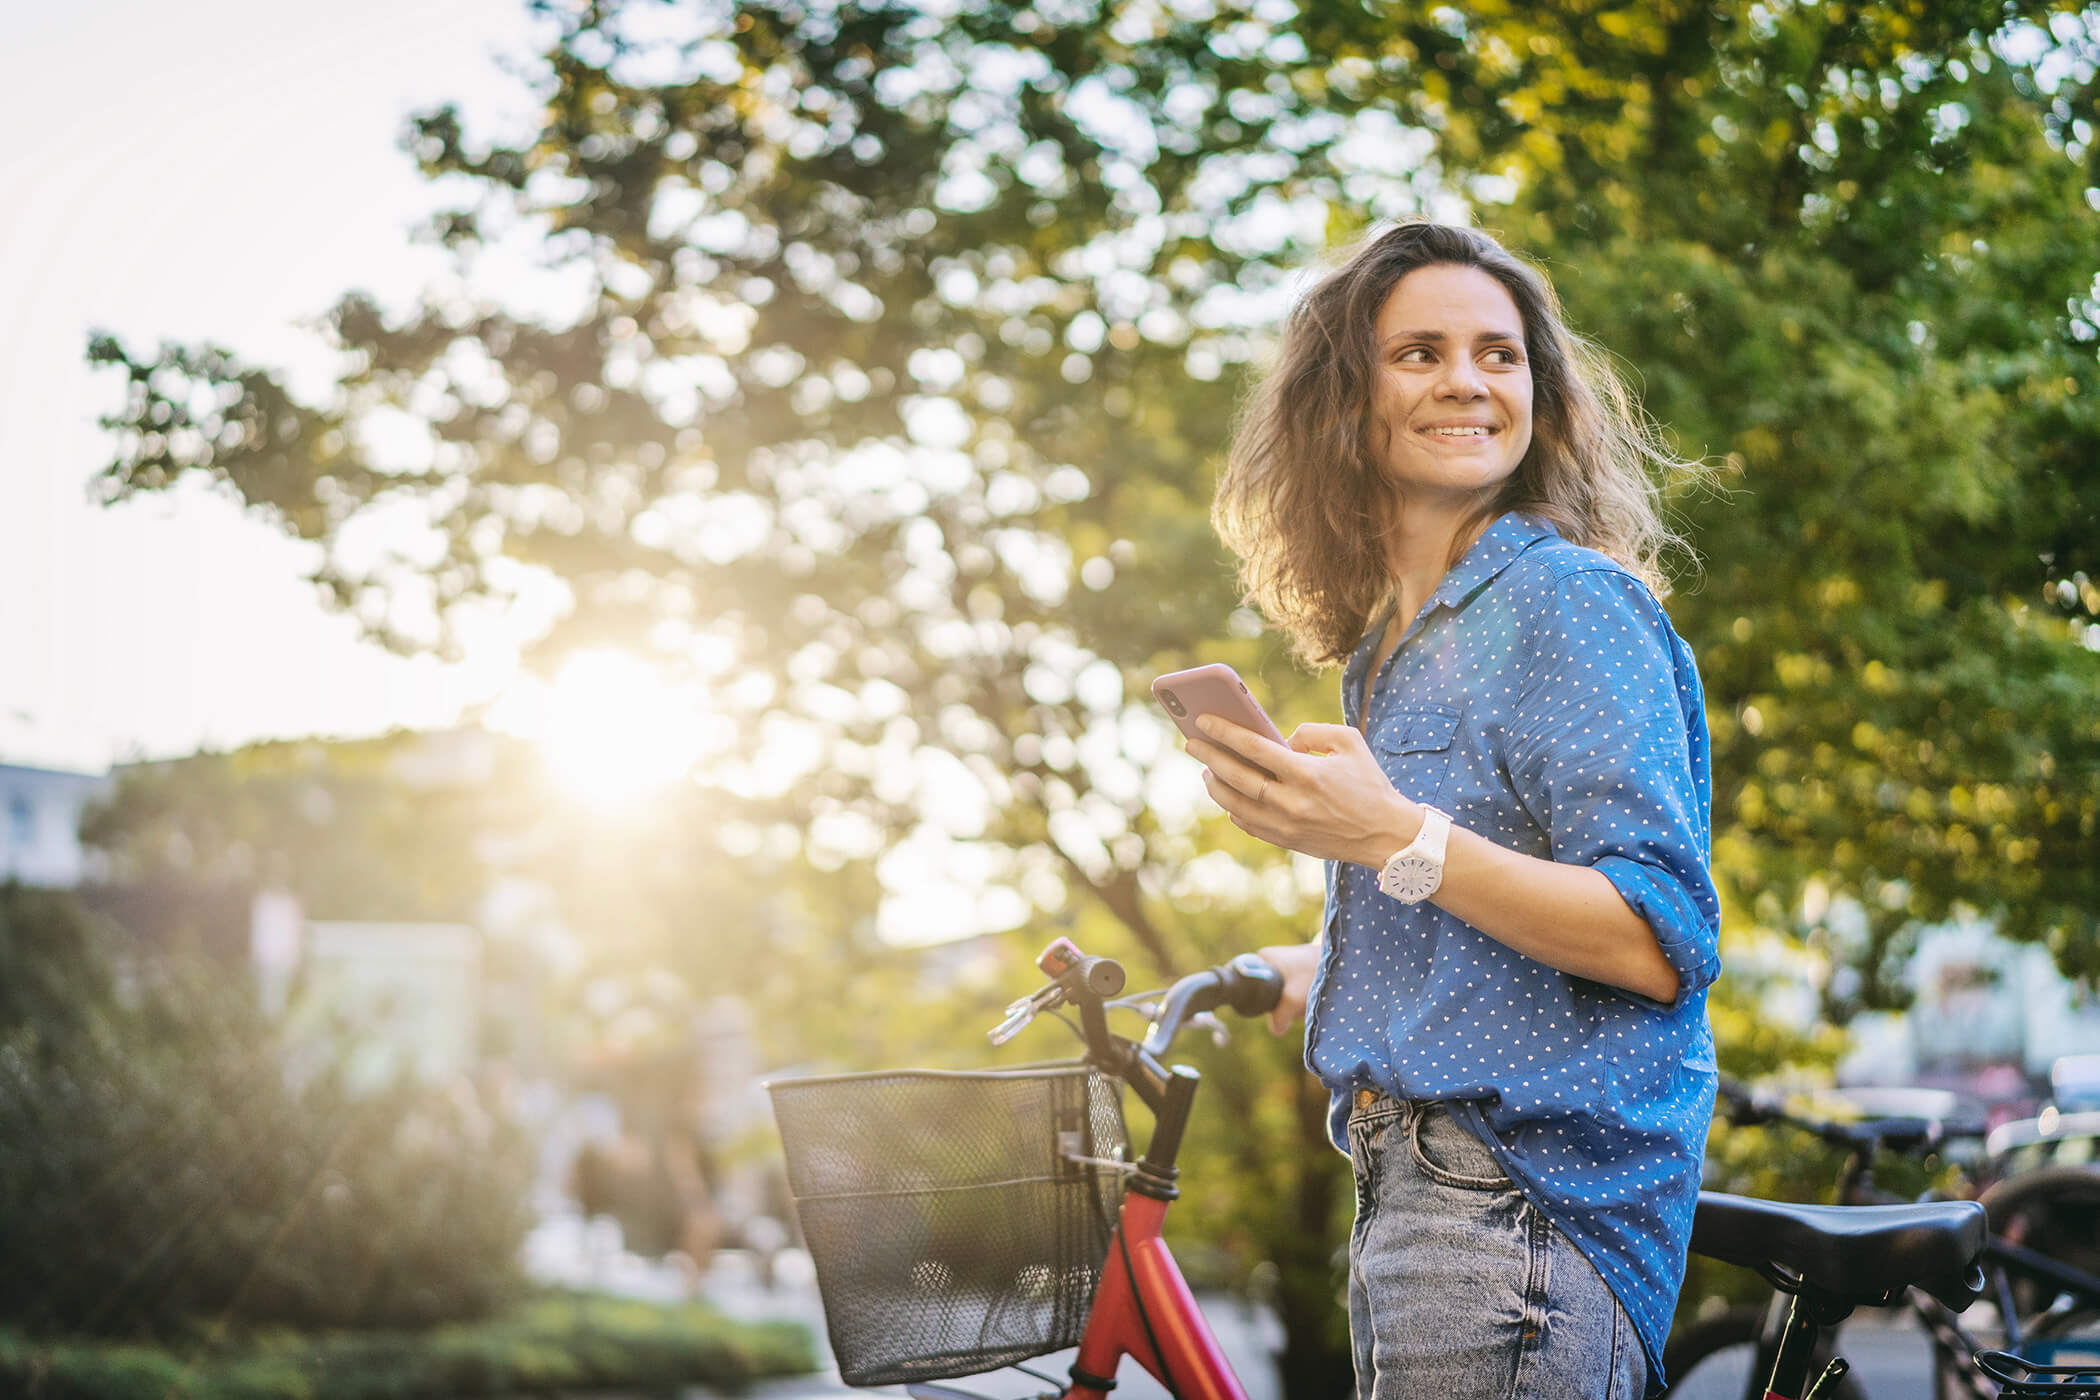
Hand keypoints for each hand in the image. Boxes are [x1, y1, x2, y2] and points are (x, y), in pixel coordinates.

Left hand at [1186, 717, 1421, 867]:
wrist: (1387, 834)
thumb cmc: (1369, 783)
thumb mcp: (1349, 742)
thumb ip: (1312, 732)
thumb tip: (1282, 740)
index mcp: (1307, 774)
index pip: (1254, 748)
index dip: (1225, 732)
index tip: (1203, 720)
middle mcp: (1292, 802)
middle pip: (1236, 777)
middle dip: (1209, 756)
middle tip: (1191, 742)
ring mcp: (1286, 826)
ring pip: (1235, 804)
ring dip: (1215, 785)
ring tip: (1207, 769)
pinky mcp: (1287, 841)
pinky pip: (1248, 824)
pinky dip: (1232, 808)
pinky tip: (1227, 794)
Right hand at [1254, 938, 1321, 1034]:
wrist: (1343, 960)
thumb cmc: (1315, 974)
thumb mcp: (1293, 999)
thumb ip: (1279, 1018)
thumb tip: (1276, 1030)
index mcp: (1263, 958)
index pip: (1248, 985)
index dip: (1259, 1001)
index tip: (1273, 1008)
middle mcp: (1270, 960)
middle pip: (1266, 994)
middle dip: (1282, 1005)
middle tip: (1297, 1004)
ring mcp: (1284, 965)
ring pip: (1281, 995)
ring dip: (1294, 1004)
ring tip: (1308, 999)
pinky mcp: (1297, 972)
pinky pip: (1292, 994)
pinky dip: (1301, 1000)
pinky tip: (1312, 998)